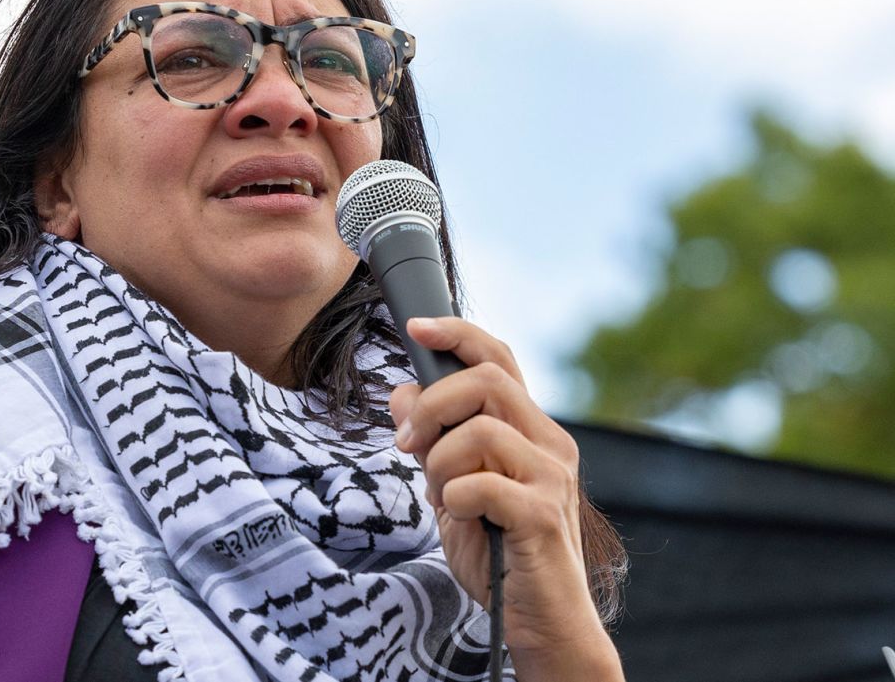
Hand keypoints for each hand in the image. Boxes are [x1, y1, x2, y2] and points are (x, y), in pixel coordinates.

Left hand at [390, 317, 617, 670]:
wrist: (540, 624)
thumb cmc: (500, 558)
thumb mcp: (452, 491)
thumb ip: (433, 443)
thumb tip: (400, 392)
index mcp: (530, 432)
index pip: (499, 359)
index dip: (457, 334)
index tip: (415, 328)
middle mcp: (550, 444)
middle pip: (487, 379)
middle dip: (432, 405)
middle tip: (406, 445)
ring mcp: (552, 477)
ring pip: (480, 429)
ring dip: (440, 462)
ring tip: (442, 498)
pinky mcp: (544, 514)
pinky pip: (481, 483)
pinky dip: (454, 498)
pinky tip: (460, 519)